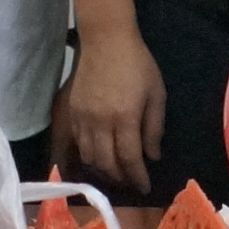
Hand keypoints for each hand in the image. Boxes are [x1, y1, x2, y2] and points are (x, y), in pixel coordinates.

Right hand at [52, 28, 164, 197]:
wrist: (106, 40)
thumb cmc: (137, 64)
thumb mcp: (156, 93)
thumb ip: (154, 127)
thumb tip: (152, 156)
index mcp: (125, 117)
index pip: (129, 158)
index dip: (137, 177)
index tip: (145, 187)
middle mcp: (100, 122)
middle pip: (106, 163)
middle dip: (120, 178)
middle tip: (131, 182)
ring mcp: (83, 118)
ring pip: (89, 157)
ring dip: (103, 171)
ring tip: (116, 172)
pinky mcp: (72, 112)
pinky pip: (78, 144)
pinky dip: (89, 156)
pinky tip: (99, 156)